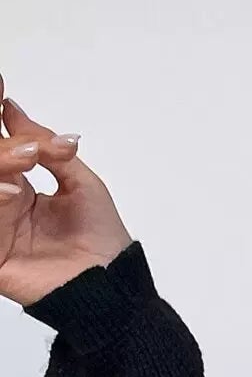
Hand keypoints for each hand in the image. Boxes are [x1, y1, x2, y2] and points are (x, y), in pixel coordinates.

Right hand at [0, 76, 130, 307]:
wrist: (115, 287)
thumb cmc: (104, 242)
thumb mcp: (81, 182)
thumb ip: (46, 146)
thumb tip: (12, 109)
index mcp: (19, 190)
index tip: (0, 89)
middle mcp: (3, 207)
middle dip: (1, 148)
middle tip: (25, 144)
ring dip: (0, 166)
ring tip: (26, 160)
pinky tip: (12, 192)